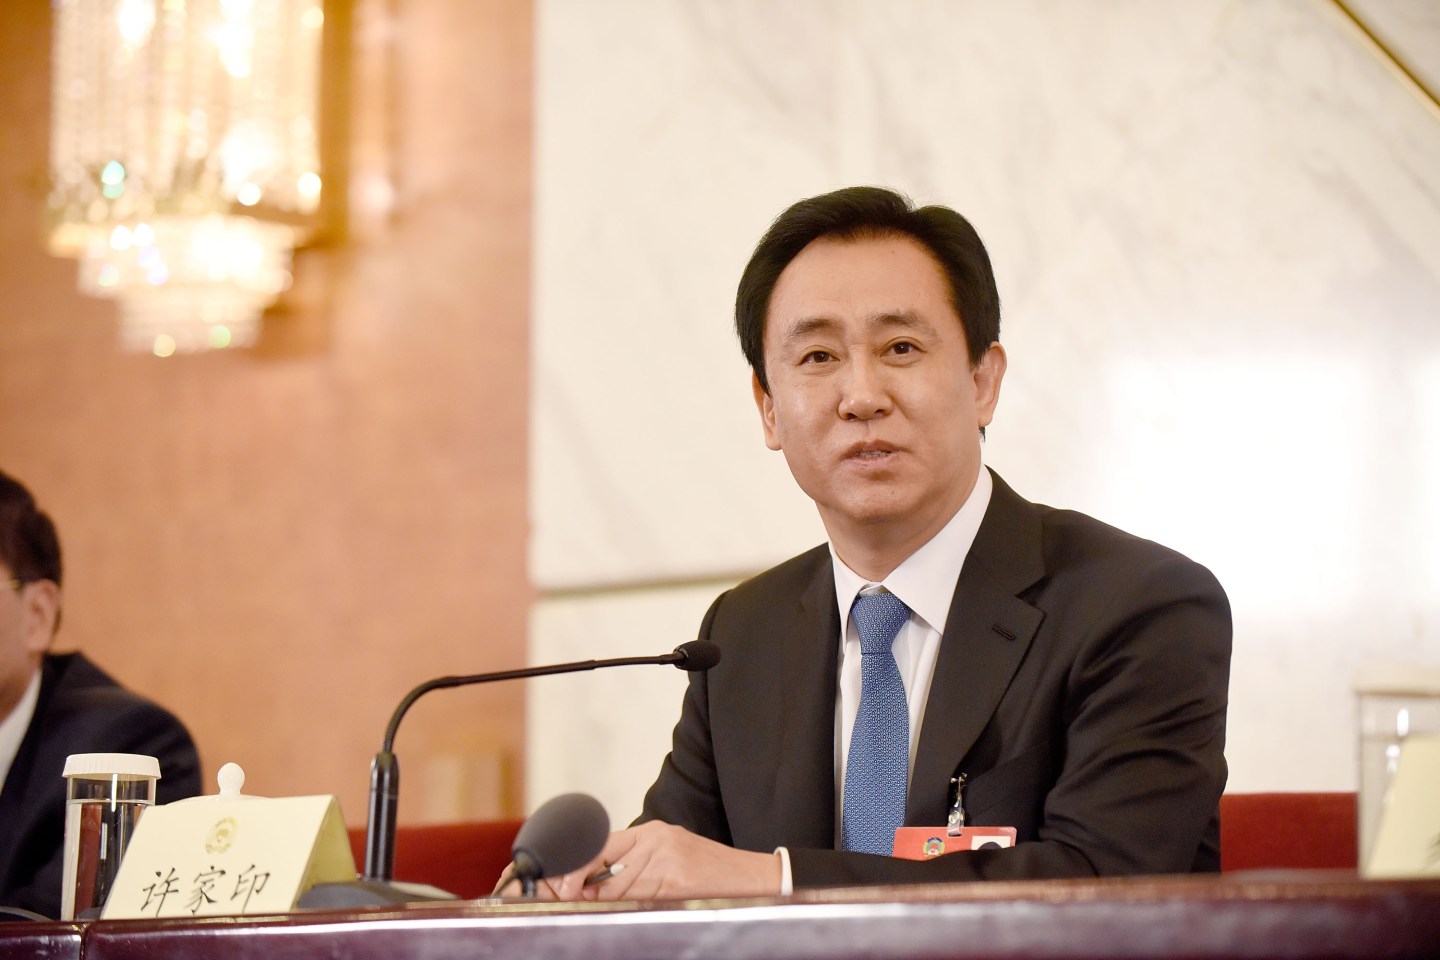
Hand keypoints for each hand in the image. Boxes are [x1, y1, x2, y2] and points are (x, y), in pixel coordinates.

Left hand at [545, 820, 781, 901]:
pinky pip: (642, 897)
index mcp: (652, 832)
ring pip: (620, 885)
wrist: (750, 877)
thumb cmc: (707, 872)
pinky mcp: (676, 878)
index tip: (561, 884)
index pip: (602, 843)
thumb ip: (635, 866)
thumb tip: (593, 886)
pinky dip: (629, 907)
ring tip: (598, 906)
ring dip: (606, 902)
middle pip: (606, 864)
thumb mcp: (669, 857)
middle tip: (569, 899)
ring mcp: (666, 857)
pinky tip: (629, 910)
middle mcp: (656, 839)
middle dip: (584, 885)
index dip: (577, 864)